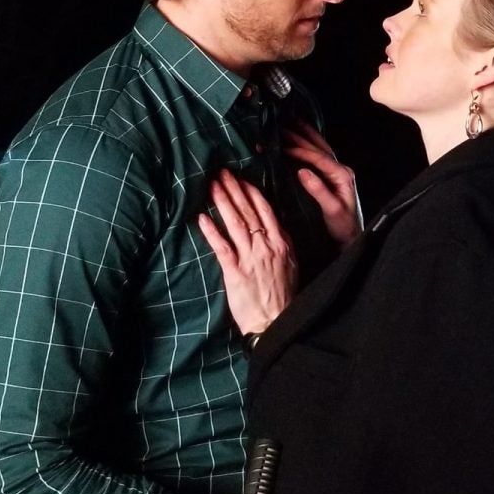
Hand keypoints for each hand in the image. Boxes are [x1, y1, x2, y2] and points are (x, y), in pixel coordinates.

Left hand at [197, 170, 297, 335]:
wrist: (277, 322)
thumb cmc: (284, 297)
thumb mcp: (291, 265)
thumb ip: (281, 245)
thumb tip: (272, 228)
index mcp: (282, 243)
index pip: (266, 210)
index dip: (252, 193)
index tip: (242, 179)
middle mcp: (267, 246)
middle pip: (249, 211)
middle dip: (235, 189)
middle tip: (222, 172)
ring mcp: (251, 258)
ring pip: (235, 223)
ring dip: (223, 202)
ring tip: (213, 185)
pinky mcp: (235, 273)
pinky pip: (221, 247)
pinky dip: (211, 231)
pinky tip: (201, 218)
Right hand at [285, 121, 362, 246]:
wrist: (351, 239)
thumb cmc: (343, 227)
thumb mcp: (332, 210)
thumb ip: (318, 190)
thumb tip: (302, 170)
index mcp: (343, 175)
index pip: (319, 158)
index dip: (301, 151)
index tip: (283, 147)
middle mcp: (342, 170)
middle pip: (320, 148)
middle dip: (302, 136)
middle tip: (283, 126)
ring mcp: (338, 173)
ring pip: (321, 149)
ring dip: (307, 136)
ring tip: (293, 123)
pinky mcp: (332, 178)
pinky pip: (319, 157)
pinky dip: (310, 146)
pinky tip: (302, 141)